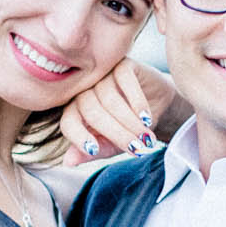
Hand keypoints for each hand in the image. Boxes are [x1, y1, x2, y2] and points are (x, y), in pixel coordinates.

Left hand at [59, 60, 173, 164]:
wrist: (157, 107)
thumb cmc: (129, 129)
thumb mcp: (112, 146)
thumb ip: (93, 152)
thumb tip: (68, 162)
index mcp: (76, 111)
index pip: (68, 122)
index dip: (78, 136)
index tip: (94, 150)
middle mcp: (85, 91)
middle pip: (92, 112)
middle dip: (116, 133)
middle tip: (137, 148)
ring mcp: (103, 75)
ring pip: (109, 99)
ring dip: (130, 121)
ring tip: (146, 137)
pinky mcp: (122, 64)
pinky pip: (125, 80)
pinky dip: (136, 101)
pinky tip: (146, 117)